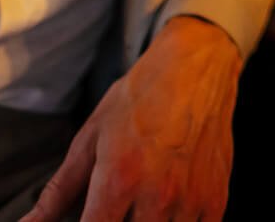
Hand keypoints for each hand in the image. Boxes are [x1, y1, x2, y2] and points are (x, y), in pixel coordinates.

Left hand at [22, 17, 240, 221]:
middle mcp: (157, 198)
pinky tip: (165, 212)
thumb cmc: (140, 99)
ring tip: (137, 207)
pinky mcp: (216, 201)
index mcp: (118, 181)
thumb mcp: (91, 138)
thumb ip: (58, 192)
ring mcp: (191, 202)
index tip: (87, 219)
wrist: (196, 67)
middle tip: (112, 207)